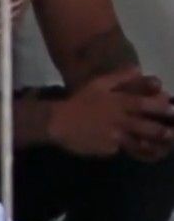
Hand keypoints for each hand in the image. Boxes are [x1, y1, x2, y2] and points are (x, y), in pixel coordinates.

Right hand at [47, 69, 173, 160]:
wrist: (57, 123)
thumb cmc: (78, 101)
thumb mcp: (98, 83)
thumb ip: (119, 77)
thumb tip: (138, 70)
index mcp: (120, 103)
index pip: (148, 105)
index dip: (163, 107)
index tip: (172, 109)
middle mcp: (120, 121)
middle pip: (148, 127)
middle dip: (164, 131)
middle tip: (172, 134)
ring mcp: (114, 137)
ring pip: (138, 143)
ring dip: (151, 146)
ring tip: (162, 150)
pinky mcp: (106, 149)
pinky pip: (118, 149)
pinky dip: (122, 148)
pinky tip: (121, 148)